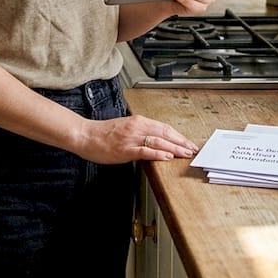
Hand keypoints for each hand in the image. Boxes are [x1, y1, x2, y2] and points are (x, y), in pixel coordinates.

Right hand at [75, 115, 200, 163]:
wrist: (85, 135)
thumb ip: (140, 133)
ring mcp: (131, 138)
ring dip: (175, 148)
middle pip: (165, 133)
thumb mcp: (125, 128)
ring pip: (159, 142)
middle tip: (192, 149)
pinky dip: (158, 154)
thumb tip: (155, 142)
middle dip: (181, 142)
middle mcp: (137, 127)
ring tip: (185, 154)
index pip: (164, 128)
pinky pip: (145, 151)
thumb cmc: (103, 133)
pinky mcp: (125, 149)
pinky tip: (167, 157)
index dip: (178, 136)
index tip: (188, 142)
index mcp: (138, 121)